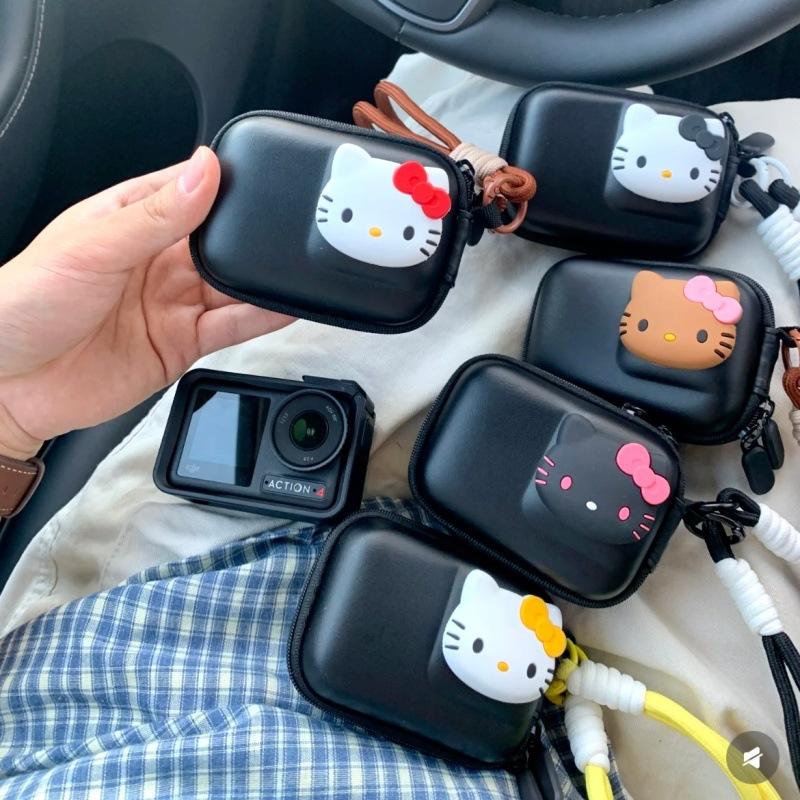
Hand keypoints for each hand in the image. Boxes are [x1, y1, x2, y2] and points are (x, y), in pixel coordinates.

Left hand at [0, 147, 293, 459]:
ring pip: (231, 286)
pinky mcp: (182, 343)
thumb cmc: (24, 305)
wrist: (8, 385)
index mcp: (130, 220)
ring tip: (289, 271)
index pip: (190, 191)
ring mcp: (171, 303)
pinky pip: (230, 327)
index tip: (259, 183)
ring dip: (259, 281)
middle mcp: (156, 260)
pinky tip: (281, 306)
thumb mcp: (92, 247)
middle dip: (249, 239)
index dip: (224, 186)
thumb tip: (204, 172)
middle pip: (220, 242)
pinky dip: (260, 318)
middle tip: (279, 235)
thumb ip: (155, 215)